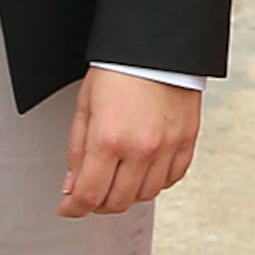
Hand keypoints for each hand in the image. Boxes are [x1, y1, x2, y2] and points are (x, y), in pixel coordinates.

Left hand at [62, 67, 200, 216]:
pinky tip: (142, 170)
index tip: (68, 208)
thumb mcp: (86, 107)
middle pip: (117, 202)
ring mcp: (167, 147)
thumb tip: (72, 186)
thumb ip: (78, 151)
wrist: (158, 46)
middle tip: (90, 192)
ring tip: (117, 179)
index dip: (74, 209)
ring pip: (145, 195)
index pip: (89, 195)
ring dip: (126, 194)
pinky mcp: (186, 141)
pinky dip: (154, 182)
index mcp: (109, 139)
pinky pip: (171, 179)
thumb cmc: (119, 70)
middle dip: (97, 203)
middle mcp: (141, 148)